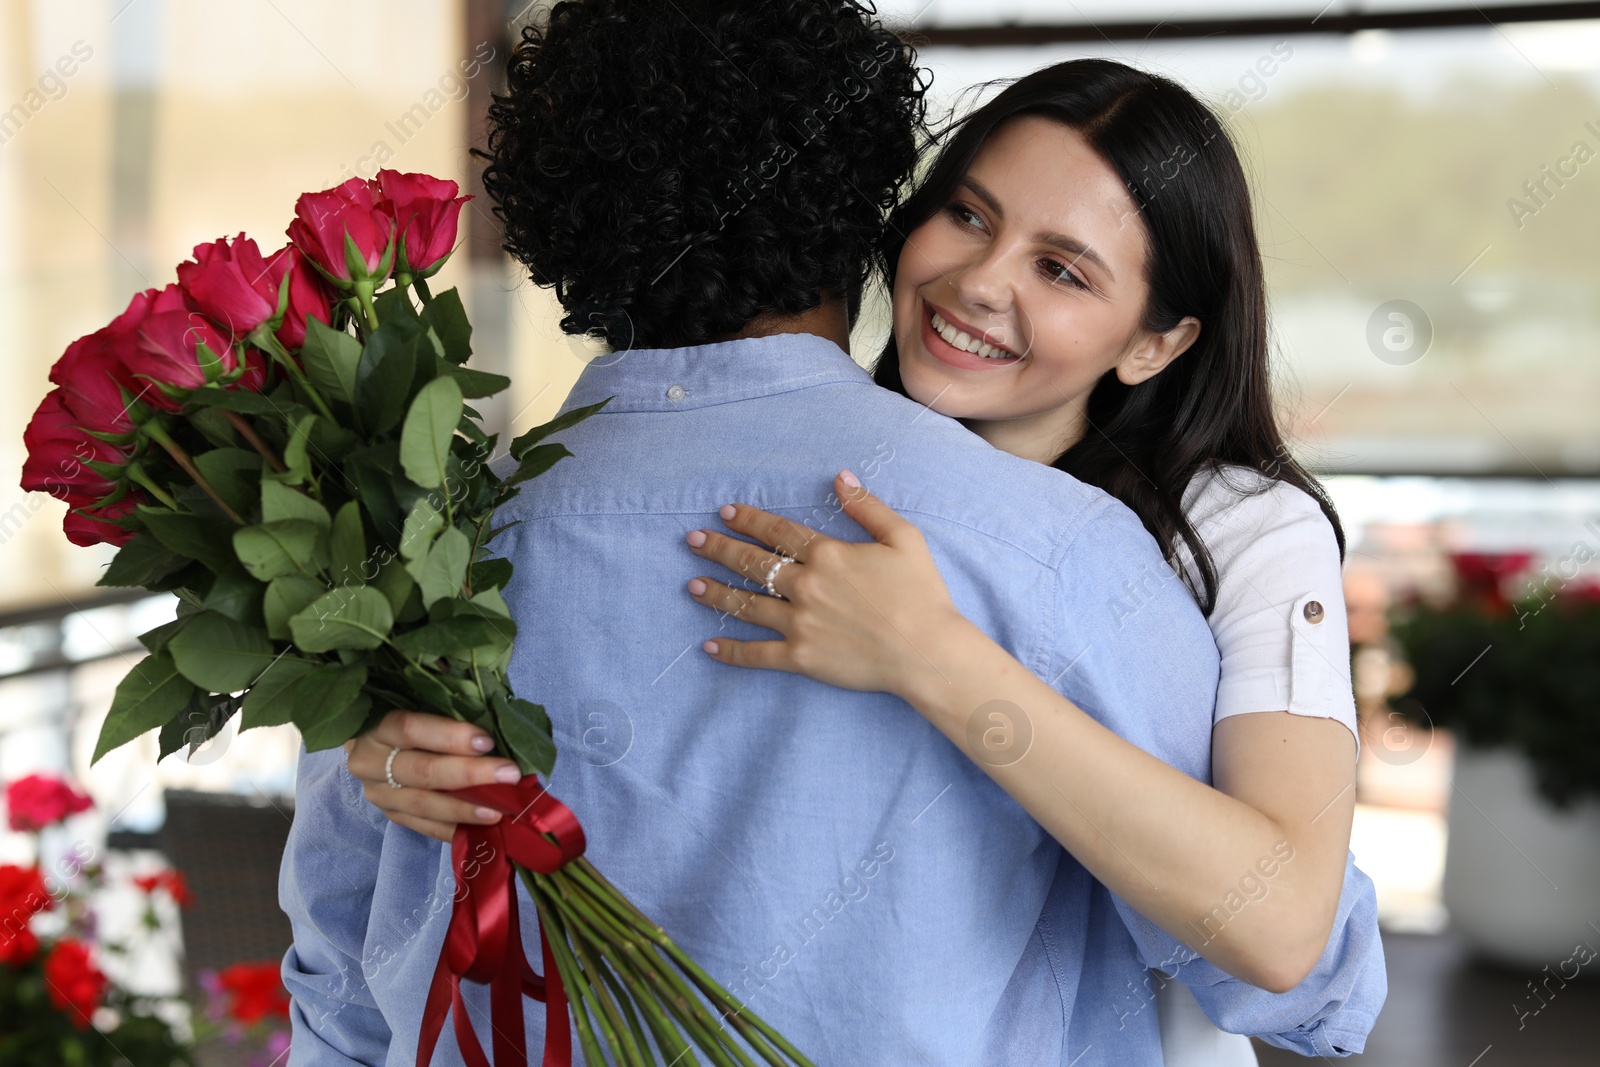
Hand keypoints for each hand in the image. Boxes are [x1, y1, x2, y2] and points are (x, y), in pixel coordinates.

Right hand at [343, 710, 522, 841]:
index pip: (410, 729)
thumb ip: (451, 714)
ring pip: (422, 804)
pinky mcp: (391, 815)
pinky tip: (481, 829)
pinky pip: (424, 827)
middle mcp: (371, 762)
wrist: (377, 750)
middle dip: (469, 774)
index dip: (450, 735)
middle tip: (508, 775)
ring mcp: (379, 793)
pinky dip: (454, 828)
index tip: (487, 742)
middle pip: (422, 770)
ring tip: (498, 810)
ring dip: (464, 808)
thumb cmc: (414, 722)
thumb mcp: (422, 708)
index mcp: (379, 727)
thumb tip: (494, 731)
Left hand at [685, 469, 965, 697]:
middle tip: (692, 541)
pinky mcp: (801, 658)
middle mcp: (806, 586)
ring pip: (746, 605)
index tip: (726, 512)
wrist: (927, 652)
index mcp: (828, 555)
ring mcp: (800, 623)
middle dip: (719, 549)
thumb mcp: (904, 539)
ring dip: (715, 593)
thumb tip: (841, 477)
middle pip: (752, 563)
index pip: (777, 532)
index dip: (749, 519)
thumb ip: (868, 507)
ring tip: (692, 586)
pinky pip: (757, 654)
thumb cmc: (921, 594)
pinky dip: (731, 651)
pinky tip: (709, 647)